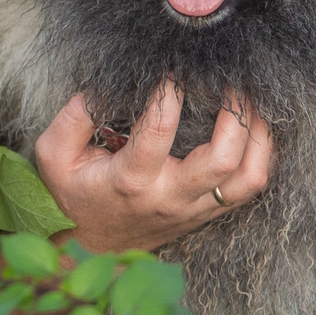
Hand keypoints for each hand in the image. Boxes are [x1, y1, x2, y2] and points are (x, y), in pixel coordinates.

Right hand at [34, 80, 272, 253]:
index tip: (172, 64)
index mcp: (132, 179)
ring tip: (252, 101)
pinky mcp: (207, 212)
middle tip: (231, 78)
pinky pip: (250, 188)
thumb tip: (105, 82)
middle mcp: (170, 196)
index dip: (169, 90)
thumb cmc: (73, 194)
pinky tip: (255, 127)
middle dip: (235, 112)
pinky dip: (261, 155)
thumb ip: (75, 115)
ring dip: (259, 136)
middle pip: (223, 159)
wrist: (89, 250)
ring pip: (248, 178)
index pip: (160, 130)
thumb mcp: (54, 154)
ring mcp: (194, 208)